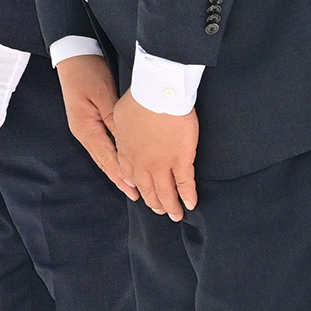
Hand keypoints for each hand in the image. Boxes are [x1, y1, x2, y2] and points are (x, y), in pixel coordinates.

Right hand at [58, 50, 134, 199]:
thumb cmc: (88, 72)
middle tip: (139, 196)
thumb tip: (127, 142)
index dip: (122, 174)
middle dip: (120, 179)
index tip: (136, 189)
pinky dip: (115, 159)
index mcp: (85, 127)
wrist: (75, 56)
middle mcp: (84, 132)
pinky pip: (105, 146)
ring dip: (118, 172)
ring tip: (133, 187)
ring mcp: (85, 128)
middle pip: (104, 161)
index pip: (107, 157)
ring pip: (104, 156)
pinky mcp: (90, 123)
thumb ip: (115, 119)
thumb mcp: (103, 94)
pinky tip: (123, 165)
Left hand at [110, 91, 201, 220]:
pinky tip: (191, 204)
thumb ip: (121, 132)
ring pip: (166, 191)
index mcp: (125, 152)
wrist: (157, 94)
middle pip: (147, 188)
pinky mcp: (182, 160)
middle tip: (159, 210)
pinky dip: (188, 196)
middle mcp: (142, 163)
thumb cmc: (138, 99)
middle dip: (154, 201)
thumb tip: (122, 137)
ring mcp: (162, 164)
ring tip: (175, 216)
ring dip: (171, 206)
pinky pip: (185, 183)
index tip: (140, 192)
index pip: (130, 175)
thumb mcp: (120, 117)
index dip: (137, 185)